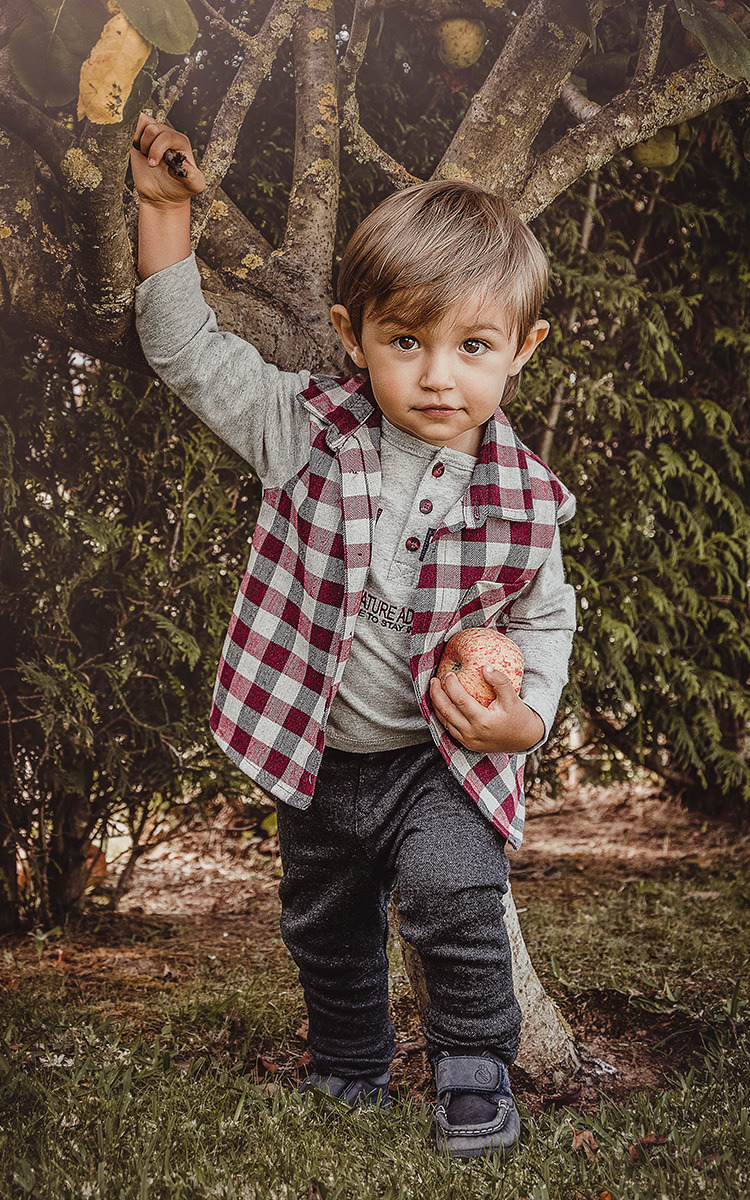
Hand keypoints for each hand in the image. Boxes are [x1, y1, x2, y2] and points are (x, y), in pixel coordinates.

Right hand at [131, 113, 205, 205]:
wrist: (161, 195)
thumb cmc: (178, 189)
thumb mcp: (193, 186)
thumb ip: (192, 177)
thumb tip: (183, 168)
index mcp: (182, 142)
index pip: (167, 136)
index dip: (157, 149)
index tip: (152, 165)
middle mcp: (169, 134)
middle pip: (152, 128)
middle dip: (147, 147)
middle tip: (150, 163)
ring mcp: (155, 134)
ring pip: (143, 123)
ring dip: (140, 141)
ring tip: (145, 155)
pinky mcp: (141, 136)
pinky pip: (134, 124)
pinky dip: (132, 135)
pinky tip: (138, 149)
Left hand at [429, 667, 544, 754]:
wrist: (524, 739)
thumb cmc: (518, 717)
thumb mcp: (513, 698)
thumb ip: (500, 681)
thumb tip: (485, 667)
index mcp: (483, 721)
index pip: (460, 700)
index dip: (451, 686)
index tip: (449, 674)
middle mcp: (472, 733)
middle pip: (446, 712)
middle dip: (436, 695)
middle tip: (434, 681)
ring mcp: (468, 741)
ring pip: (444, 722)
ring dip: (436, 706)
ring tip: (434, 690)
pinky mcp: (467, 744)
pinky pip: (449, 729)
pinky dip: (442, 716)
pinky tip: (441, 705)